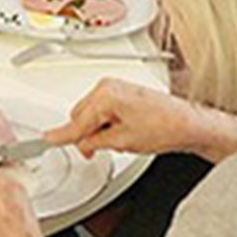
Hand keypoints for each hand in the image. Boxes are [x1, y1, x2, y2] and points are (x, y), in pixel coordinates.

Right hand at [44, 77, 236, 162]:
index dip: (62, 136)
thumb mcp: (122, 141)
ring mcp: (115, 86)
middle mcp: (108, 86)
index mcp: (105, 95)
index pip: (76, 121)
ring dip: (96, 128)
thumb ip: (93, 142)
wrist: (189, 123)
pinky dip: (105, 122)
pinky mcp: (123, 91)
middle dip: (85, 134)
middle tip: (96, 150)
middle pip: (79, 115)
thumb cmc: (165, 127)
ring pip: (89, 112)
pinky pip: (101, 108)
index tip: (46, 140)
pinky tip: (122, 132)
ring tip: (120, 139)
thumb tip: (80, 143)